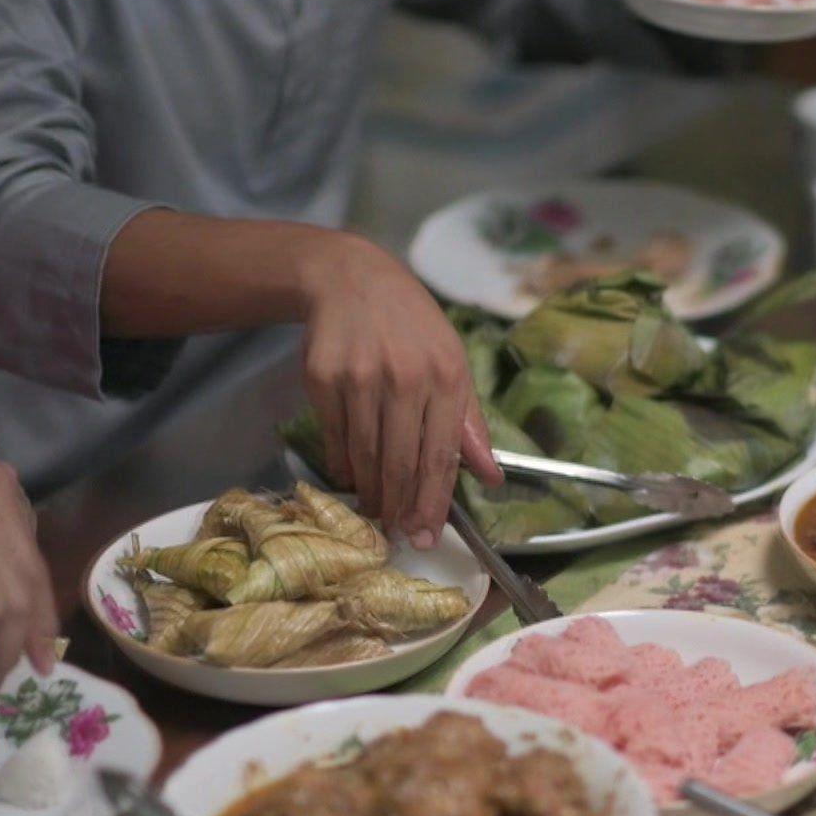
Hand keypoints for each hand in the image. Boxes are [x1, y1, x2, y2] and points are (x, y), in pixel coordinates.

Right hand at [295, 231, 500, 546]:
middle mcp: (403, 377)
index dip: (433, 502)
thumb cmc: (412, 326)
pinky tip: (351, 477)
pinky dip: (343, 465)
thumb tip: (493, 476)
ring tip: (376, 512)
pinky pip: (334, 438)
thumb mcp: (453, 362)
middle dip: (400, 508)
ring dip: (371, 492)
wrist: (351, 279)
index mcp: (446, 375)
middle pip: (401, 462)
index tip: (427, 534)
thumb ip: (470, 423)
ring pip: (365, 455)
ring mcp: (359, 377)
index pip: (441, 455)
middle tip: (398, 535)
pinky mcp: (322, 378)